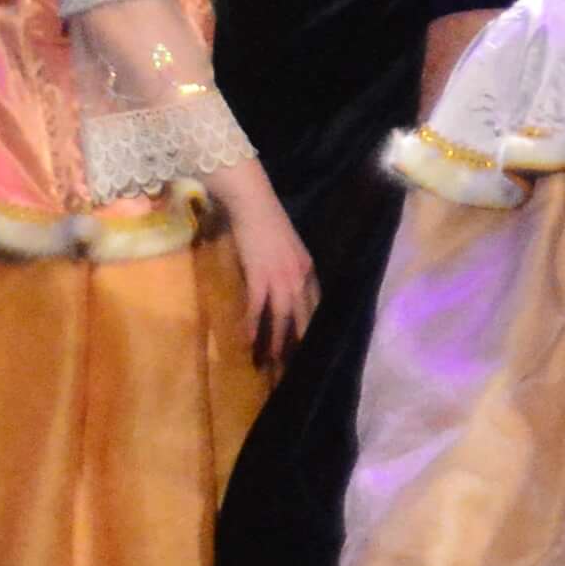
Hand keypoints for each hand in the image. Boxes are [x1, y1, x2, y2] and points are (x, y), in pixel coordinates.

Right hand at [218, 180, 318, 360]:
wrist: (254, 203)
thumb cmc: (267, 222)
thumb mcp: (288, 247)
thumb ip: (290, 266)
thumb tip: (285, 285)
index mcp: (308, 267)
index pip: (315, 302)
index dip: (311, 324)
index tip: (309, 343)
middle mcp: (300, 275)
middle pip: (304, 314)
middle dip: (300, 339)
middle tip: (296, 362)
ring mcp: (281, 276)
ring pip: (283, 315)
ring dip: (277, 339)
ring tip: (272, 359)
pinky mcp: (260, 275)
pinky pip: (259, 306)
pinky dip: (254, 324)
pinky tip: (250, 340)